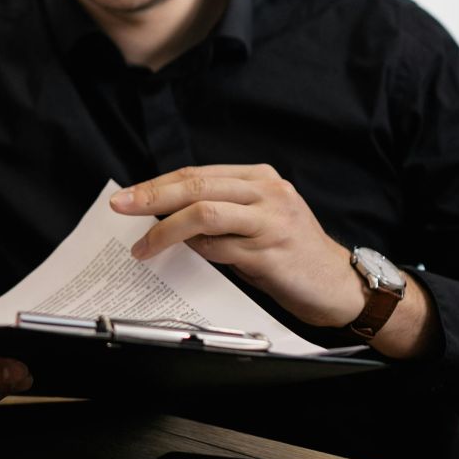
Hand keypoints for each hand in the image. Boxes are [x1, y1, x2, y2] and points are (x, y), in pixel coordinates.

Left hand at [111, 165, 364, 328]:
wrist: (338, 285)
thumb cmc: (290, 253)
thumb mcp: (256, 220)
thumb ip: (220, 211)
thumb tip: (165, 215)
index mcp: (260, 178)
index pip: (197, 173)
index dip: (157, 183)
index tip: (127, 195)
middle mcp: (267, 193)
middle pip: (197, 185)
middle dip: (152, 196)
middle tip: (121, 206)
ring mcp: (270, 222)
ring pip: (204, 212)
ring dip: (166, 230)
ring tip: (143, 247)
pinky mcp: (270, 253)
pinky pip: (220, 248)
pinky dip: (196, 252)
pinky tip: (182, 258)